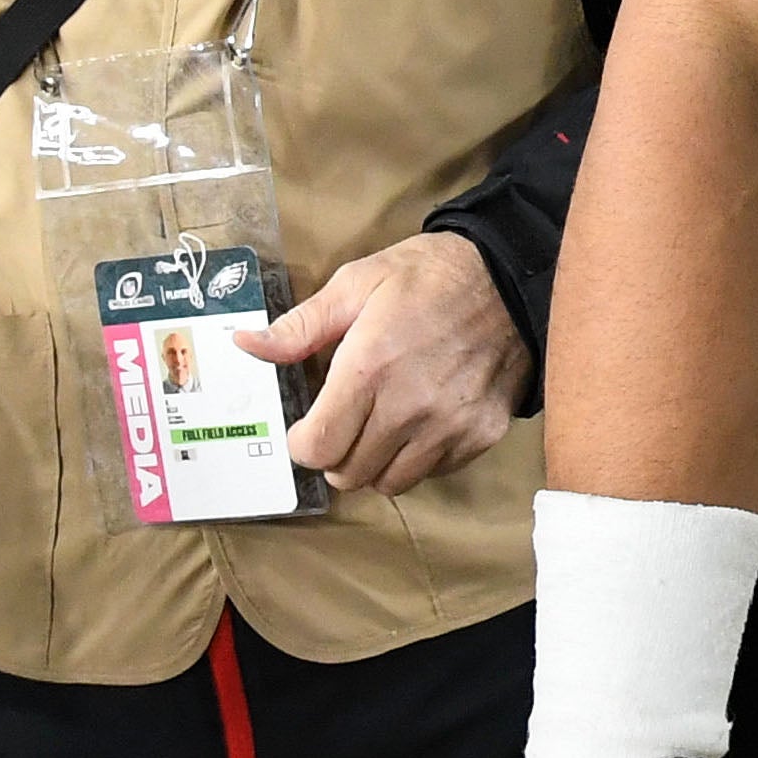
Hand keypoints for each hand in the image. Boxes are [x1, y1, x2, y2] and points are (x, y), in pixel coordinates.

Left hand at [238, 229, 530, 494]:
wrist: (512, 275)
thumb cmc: (428, 276)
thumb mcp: (357, 283)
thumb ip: (301, 326)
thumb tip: (245, 346)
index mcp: (370, 368)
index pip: (317, 449)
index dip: (303, 443)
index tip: (308, 427)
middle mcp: (410, 406)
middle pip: (349, 473)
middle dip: (336, 454)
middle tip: (345, 422)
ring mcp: (450, 425)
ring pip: (391, 482)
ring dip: (376, 463)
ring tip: (381, 427)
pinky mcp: (481, 433)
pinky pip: (434, 472)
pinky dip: (419, 458)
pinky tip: (421, 422)